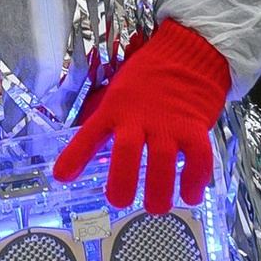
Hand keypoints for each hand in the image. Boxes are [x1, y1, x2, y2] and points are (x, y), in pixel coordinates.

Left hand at [51, 18, 229, 216]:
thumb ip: (106, 122)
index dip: (75, 155)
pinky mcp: (195, 127)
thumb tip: (84, 148)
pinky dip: (195, 181)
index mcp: (116, 108)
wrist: (189, 53)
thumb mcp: (119, 93)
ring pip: (163, 162)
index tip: (63, 176)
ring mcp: (169, 123)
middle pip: (127, 152)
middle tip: (120, 202)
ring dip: (160, 191)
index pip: (91, 132)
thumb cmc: (150, 77)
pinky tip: (191, 195)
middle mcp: (140, 117)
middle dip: (122, 183)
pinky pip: (198, 158)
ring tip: (157, 207)